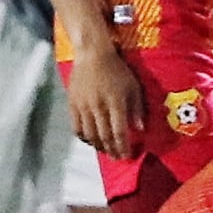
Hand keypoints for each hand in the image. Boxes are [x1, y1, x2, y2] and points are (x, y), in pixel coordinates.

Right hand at [66, 44, 145, 158]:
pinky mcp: (72, 104)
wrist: (92, 54)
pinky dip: (83, 137)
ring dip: (98, 146)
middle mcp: (98, 107)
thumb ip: (137, 109)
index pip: (119, 132)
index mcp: (115, 103)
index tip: (127, 156)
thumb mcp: (133, 87)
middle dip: (112, 150)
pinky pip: (76, 127)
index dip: (123, 147)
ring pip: (90, 134)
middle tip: (117, 158)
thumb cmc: (117, 69)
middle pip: (104, 136)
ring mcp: (83, 107)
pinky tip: (90, 141)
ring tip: (105, 151)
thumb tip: (140, 129)